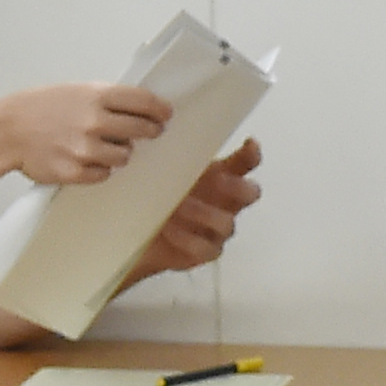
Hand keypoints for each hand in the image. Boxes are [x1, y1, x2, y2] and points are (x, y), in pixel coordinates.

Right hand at [0, 83, 172, 187]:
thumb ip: (105, 98)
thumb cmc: (38, 108)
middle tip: (150, 131)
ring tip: (99, 144)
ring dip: (118, 152)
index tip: (166, 114)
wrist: (5, 131)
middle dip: (150, 131)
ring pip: (125, 156)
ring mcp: (87, 149)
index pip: (144, 102)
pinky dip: (99, 168)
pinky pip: (105, 174)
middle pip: (143, 130)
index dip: (160, 109)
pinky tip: (83, 158)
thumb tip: (140, 107)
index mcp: (95, 96)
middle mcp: (94, 121)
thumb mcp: (73, 91)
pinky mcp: (78, 171)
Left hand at [121, 138, 265, 286]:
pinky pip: (207, 248)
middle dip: (237, 187)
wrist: (134, 231)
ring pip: (227, 223)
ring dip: (204, 213)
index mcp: (218, 177)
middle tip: (216, 181)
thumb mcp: (157, 169)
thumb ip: (168, 155)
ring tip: (177, 207)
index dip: (251, 155)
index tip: (250, 144)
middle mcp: (224, 202)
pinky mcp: (206, 252)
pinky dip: (189, 239)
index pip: (244, 164)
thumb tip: (160, 133)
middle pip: (250, 194)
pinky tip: (169, 230)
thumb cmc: (152, 194)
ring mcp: (218, 230)